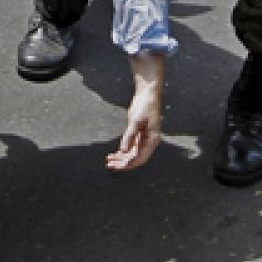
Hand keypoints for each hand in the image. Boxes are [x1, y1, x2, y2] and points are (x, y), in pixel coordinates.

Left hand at [108, 55, 163, 170]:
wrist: (148, 93)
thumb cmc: (145, 106)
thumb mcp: (135, 120)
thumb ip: (129, 136)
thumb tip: (123, 151)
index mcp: (152, 140)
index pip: (139, 158)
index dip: (128, 164)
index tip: (117, 167)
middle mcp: (149, 141)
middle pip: (135, 158)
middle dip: (123, 163)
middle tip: (110, 165)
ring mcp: (144, 138)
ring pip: (133, 153)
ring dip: (121, 157)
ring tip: (109, 160)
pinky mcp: (139, 133)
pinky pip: (131, 146)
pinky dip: (123, 150)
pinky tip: (116, 154)